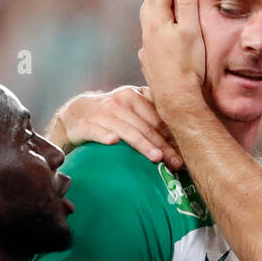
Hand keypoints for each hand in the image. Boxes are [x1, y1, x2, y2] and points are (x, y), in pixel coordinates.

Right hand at [46, 87, 182, 169]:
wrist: (76, 114)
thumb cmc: (111, 115)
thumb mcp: (130, 108)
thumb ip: (151, 116)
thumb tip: (183, 134)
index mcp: (134, 96)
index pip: (158, 119)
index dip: (173, 136)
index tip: (185, 152)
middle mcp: (119, 103)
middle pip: (146, 127)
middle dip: (164, 146)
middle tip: (177, 163)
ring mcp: (102, 113)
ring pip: (126, 130)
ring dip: (142, 144)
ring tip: (156, 157)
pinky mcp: (86, 125)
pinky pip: (97, 131)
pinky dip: (104, 136)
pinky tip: (113, 142)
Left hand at [138, 0, 206, 123]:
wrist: (176, 99)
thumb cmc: (188, 65)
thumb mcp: (192, 31)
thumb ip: (188, 5)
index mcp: (159, 20)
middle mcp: (148, 31)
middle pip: (150, 2)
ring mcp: (147, 48)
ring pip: (147, 20)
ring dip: (154, 7)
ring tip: (163, 2)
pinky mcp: (148, 62)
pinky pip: (149, 38)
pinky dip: (155, 28)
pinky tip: (160, 35)